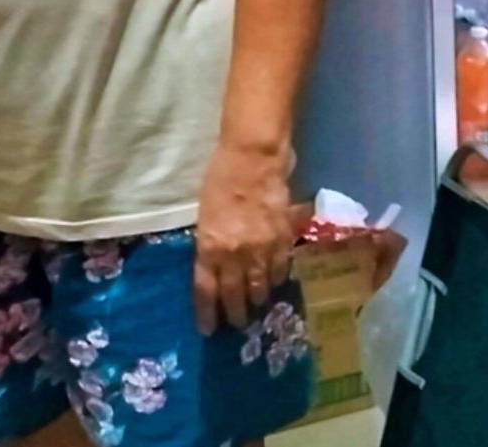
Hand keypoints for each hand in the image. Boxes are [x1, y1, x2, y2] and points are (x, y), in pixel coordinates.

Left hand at [193, 141, 292, 334]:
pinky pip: (281, 270)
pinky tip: (274, 282)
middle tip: (235, 324)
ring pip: (260, 288)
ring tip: (255, 307)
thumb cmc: (220, 178)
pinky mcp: (283, 240)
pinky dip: (276, 279)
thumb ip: (209, 243)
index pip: (206, 291)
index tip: (207, 329)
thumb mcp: (204, 214)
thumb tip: (213, 265)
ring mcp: (262, 250)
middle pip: (234, 296)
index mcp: (209, 248)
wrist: (254, 158)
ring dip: (256, 300)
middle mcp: (235, 255)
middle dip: (234, 314)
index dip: (206, 314)